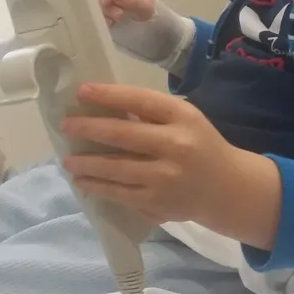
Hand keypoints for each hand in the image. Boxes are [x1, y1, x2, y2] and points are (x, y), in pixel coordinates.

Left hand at [59, 83, 281, 249]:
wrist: (228, 189)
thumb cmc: (199, 146)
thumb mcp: (185, 120)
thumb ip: (151, 115)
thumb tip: (102, 109)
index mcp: (182, 117)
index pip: (140, 100)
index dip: (108, 95)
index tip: (81, 91)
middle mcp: (175, 145)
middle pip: (122, 134)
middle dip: (88, 129)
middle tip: (65, 126)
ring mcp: (165, 177)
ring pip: (115, 168)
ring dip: (86, 163)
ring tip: (67, 160)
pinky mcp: (157, 202)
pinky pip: (120, 193)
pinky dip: (97, 186)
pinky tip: (83, 181)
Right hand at [93, 0, 195, 72]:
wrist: (166, 41)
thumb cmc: (160, 19)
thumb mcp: (148, 8)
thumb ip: (131, 0)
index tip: (107, 0)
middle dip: (103, 4)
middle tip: (117, 17)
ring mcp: (111, 11)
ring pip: (97, 9)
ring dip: (101, 16)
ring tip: (112, 24)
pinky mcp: (108, 26)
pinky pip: (99, 23)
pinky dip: (100, 25)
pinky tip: (108, 29)